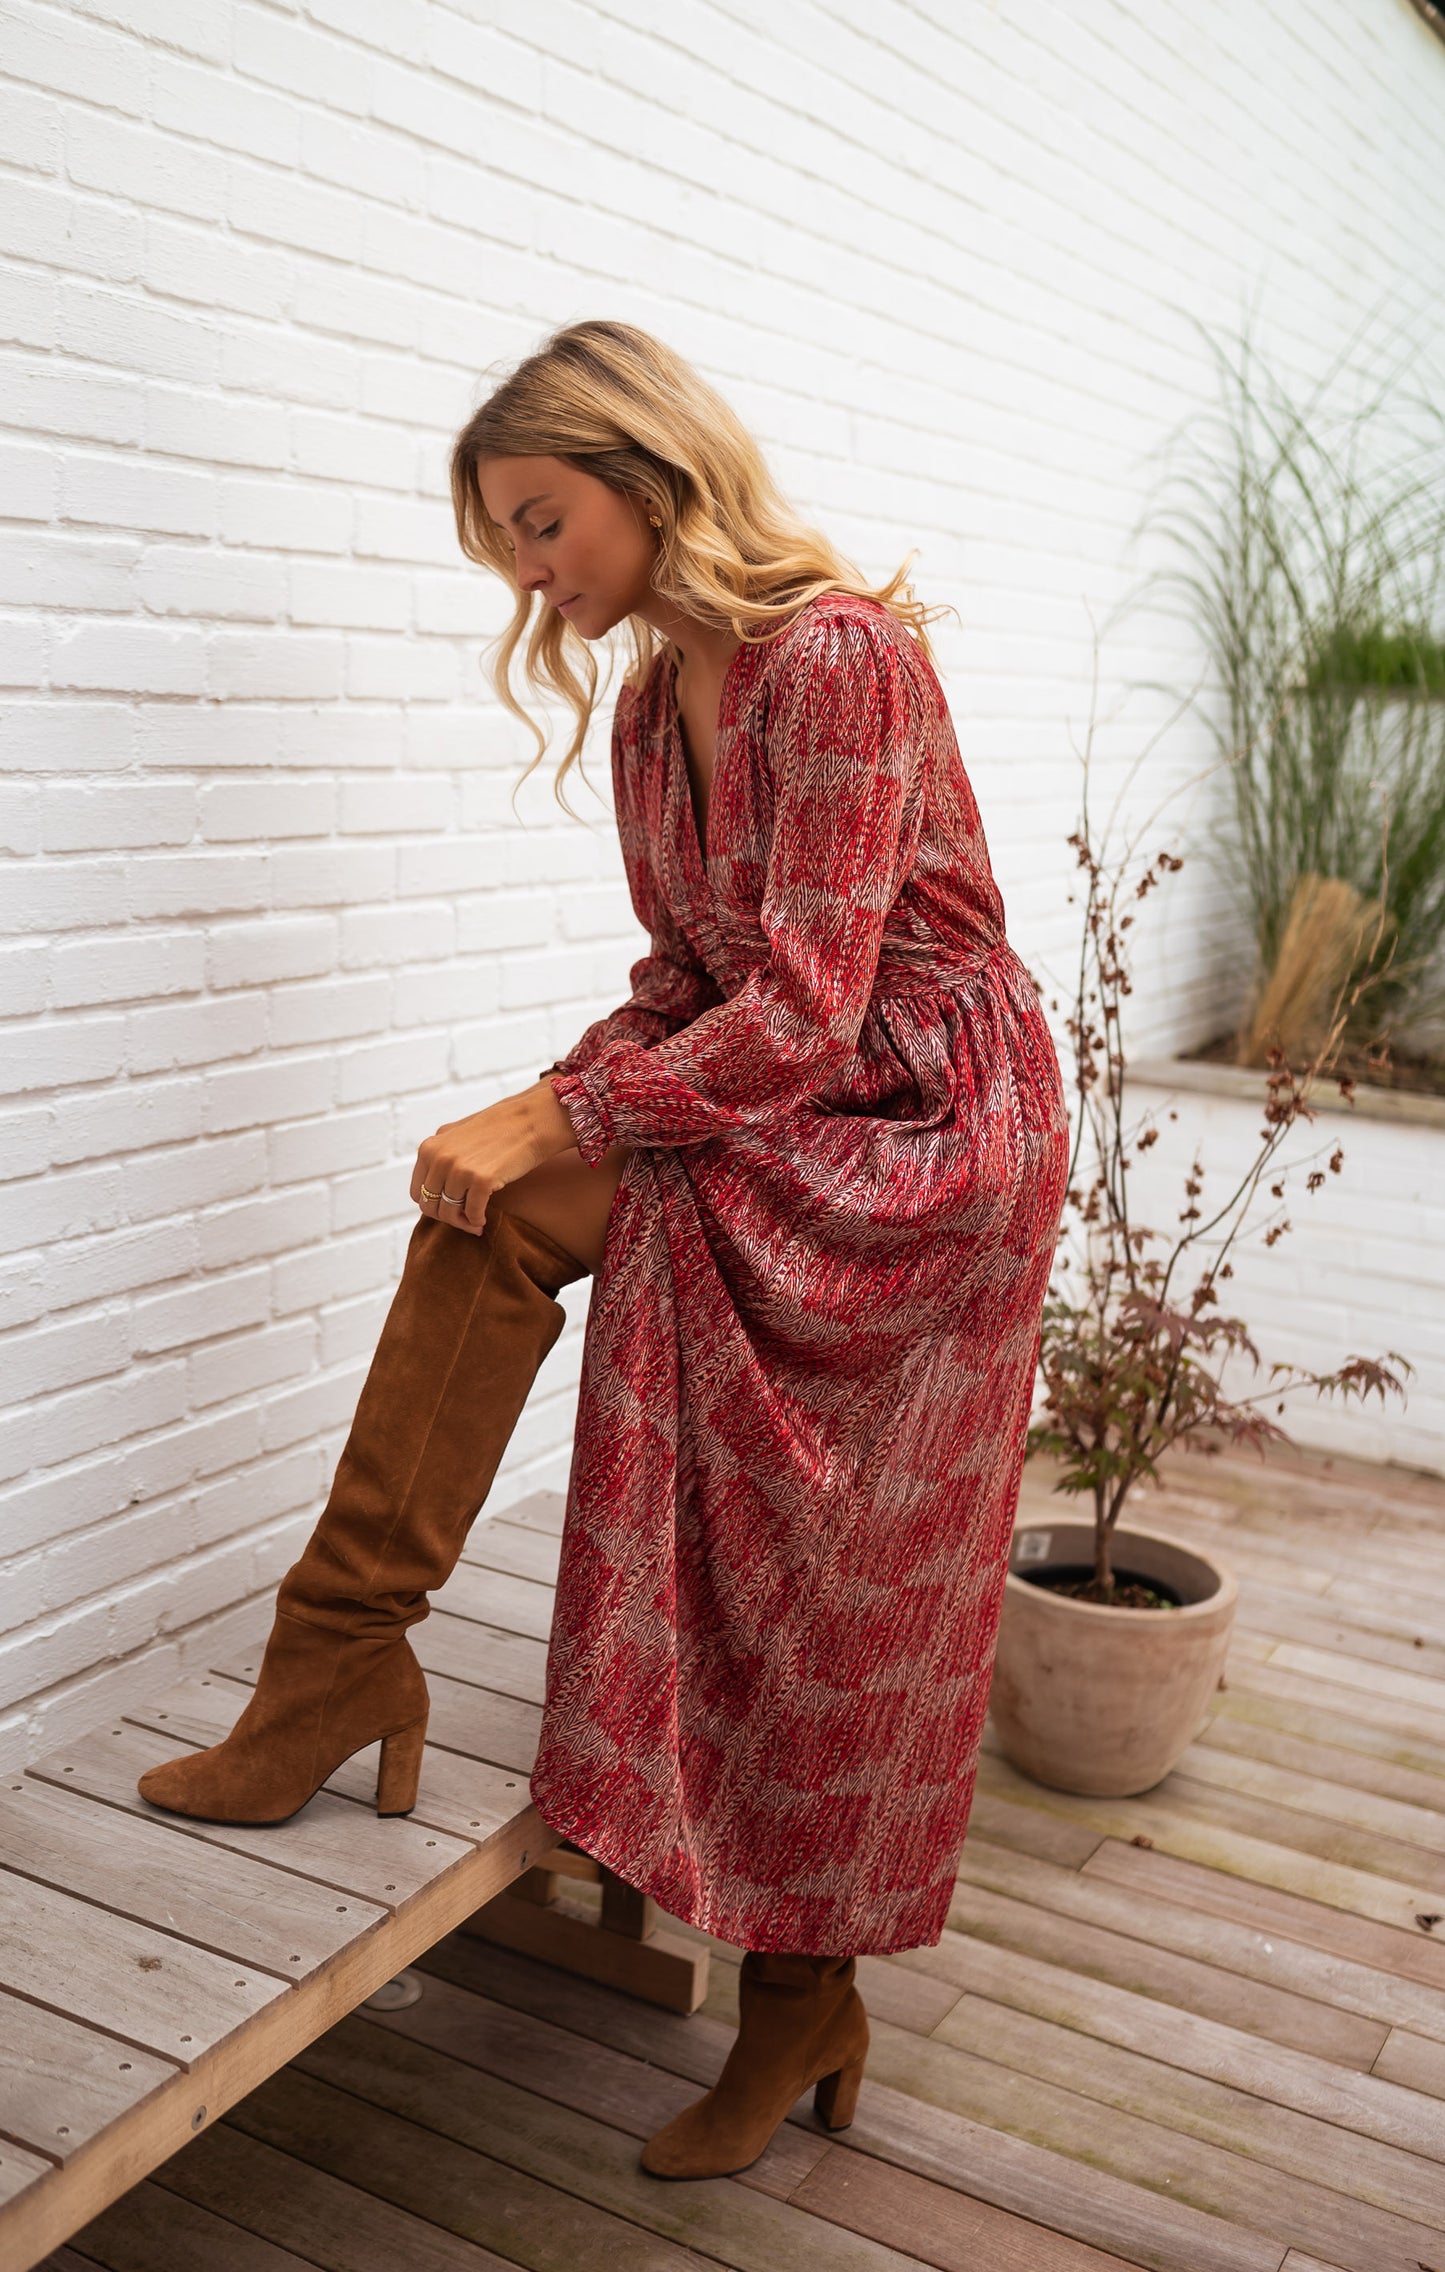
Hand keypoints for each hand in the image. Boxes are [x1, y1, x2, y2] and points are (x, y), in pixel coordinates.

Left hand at [410, 1079, 578, 1236]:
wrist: (530, 1121)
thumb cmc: (498, 1130)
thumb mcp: (457, 1135)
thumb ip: (439, 1156)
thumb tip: (428, 1190)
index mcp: (429, 1148)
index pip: (417, 1192)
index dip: (434, 1207)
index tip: (451, 1210)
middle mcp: (439, 1158)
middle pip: (430, 1206)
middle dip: (448, 1218)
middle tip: (465, 1222)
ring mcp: (458, 1168)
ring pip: (449, 1213)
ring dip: (463, 1223)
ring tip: (476, 1223)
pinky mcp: (481, 1179)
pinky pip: (472, 1213)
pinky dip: (477, 1221)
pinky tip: (484, 1220)